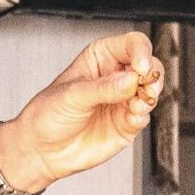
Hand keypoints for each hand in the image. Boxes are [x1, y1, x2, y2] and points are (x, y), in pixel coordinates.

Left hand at [0, 29, 164, 193]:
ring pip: (153, 90)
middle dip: (152, 76)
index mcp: (101, 58)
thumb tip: (130, 80)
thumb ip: (104, 88)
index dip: (141, 53)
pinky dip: (142, 116)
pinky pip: (145, 115)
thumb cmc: (48, 114)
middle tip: (144, 87)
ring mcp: (123, 100)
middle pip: (150, 65)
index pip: (132, 44)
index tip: (140, 68)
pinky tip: (131, 117)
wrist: (42, 150)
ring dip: (149, 97)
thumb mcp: (73, 94)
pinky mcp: (127, 123)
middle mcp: (116, 77)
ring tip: (136, 105)